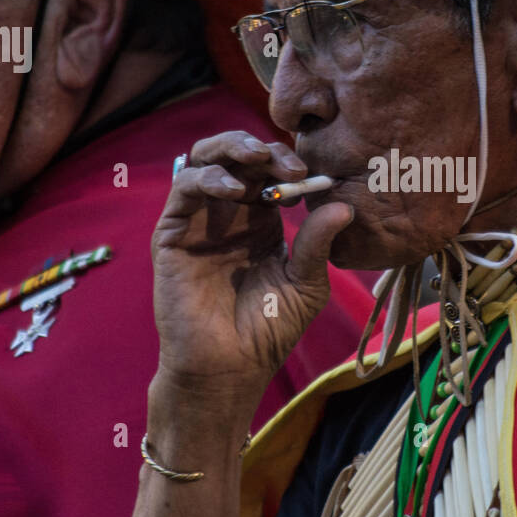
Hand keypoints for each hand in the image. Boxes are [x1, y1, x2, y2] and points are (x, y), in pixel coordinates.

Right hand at [151, 131, 354, 418]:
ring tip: (259, 160)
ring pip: (205, 160)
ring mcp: (199, 221)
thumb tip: (344, 204)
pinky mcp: (172, 233)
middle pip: (237, 156)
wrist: (228, 368)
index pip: (271, 172)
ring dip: (232, 150)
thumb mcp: (305, 284)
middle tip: (289, 162)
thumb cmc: (267, 331)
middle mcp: (229, 214)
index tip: (312, 175)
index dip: (288, 164)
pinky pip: (184, 189)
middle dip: (261, 148)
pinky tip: (234, 190)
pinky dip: (208, 178)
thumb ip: (318, 244)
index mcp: (261, 220)